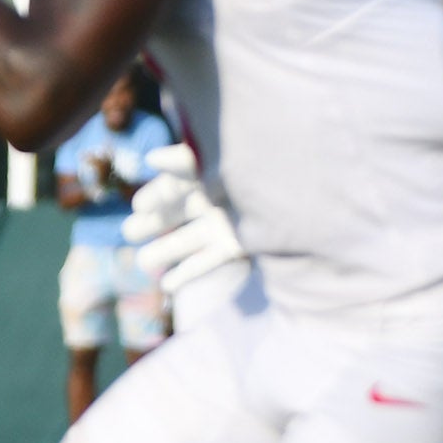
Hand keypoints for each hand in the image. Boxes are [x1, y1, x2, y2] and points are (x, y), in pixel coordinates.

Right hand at [122, 144, 249, 324]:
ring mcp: (223, 224)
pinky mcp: (236, 246)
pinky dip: (188, 273)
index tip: (140, 206)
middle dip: (151, 223)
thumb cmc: (264, 164)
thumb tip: (150, 159)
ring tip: (144, 262)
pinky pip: (208, 261)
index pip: (174, 182)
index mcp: (208, 171)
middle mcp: (213, 197)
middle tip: (131, 232)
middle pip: (174, 212)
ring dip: (163, 251)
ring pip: (186, 240)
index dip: (156, 196)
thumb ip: (187, 159)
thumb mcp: (223, 156)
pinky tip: (168, 286)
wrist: (310, 192)